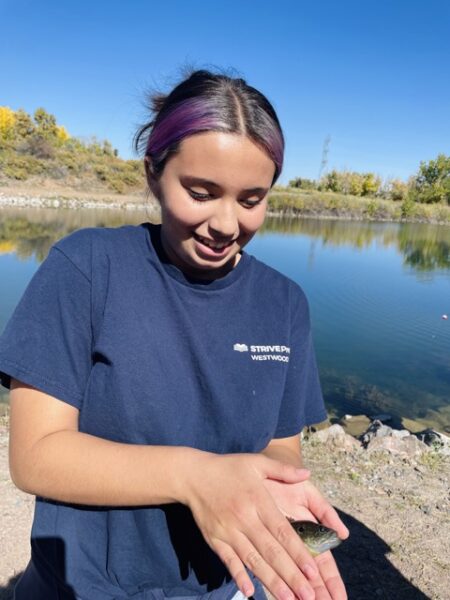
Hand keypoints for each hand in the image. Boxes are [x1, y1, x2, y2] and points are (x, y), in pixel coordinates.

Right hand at [182, 452, 322, 599]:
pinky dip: (239, 576)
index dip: (298, 552)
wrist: (193, 475)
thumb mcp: (256, 463)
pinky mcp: (214, 539)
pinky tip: (249, 592)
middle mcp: (244, 518)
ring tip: (288, 599)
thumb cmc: (228, 468)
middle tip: (308, 595)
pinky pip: (228, 561)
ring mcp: (228, 531)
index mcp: (258, 500)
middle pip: (271, 551)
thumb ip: (283, 469)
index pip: (282, 531)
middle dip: (291, 575)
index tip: (313, 571)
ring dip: (271, 582)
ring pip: (253, 560)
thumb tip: (307, 474)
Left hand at [263, 477, 349, 599]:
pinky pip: (261, 566)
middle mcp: (293, 543)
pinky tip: (275, 596)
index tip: (339, 599)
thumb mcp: (308, 493)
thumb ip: (325, 511)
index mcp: (309, 534)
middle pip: (309, 576)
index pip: (324, 564)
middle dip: (317, 593)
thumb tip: (343, 534)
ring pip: (288, 575)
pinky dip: (268, 581)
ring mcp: (275, 545)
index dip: (331, 582)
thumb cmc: (287, 481)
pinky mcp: (255, 542)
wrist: (261, 470)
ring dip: (296, 592)